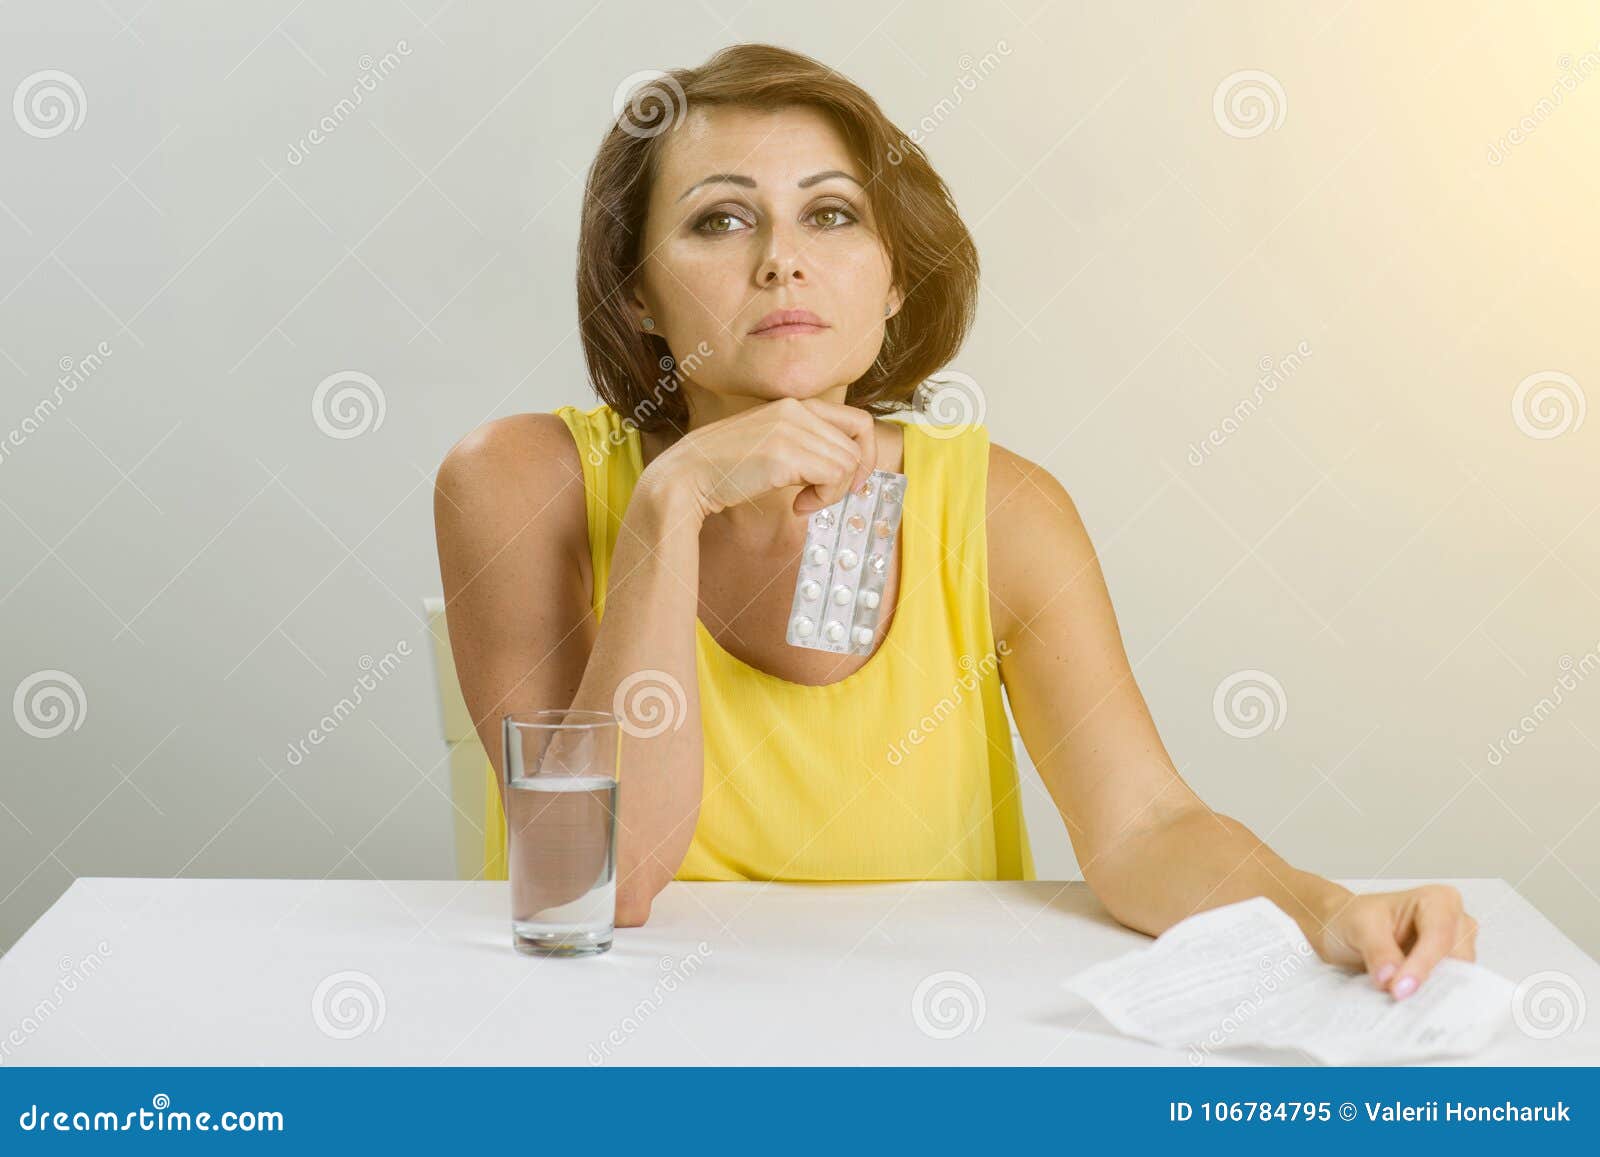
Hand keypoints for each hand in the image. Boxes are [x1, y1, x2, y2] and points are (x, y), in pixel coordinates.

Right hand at [640, 397, 878, 520]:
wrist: (685, 478)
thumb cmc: (724, 469)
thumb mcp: (770, 443)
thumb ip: (803, 443)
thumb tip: (844, 466)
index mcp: (793, 404)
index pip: (857, 420)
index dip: (865, 453)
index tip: (849, 480)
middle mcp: (795, 410)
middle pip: (858, 442)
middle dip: (852, 476)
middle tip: (826, 497)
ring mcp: (790, 430)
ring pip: (849, 462)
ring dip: (833, 492)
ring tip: (804, 502)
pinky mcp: (784, 455)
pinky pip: (834, 477)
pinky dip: (823, 498)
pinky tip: (797, 506)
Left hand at [1316, 883, 1478, 999]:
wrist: (1340, 929)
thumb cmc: (1352, 918)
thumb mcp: (1358, 925)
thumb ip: (1378, 949)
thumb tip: (1391, 977)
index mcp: (1438, 900)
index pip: (1439, 936)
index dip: (1422, 965)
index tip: (1400, 989)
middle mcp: (1454, 924)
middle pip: (1455, 961)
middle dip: (1431, 983)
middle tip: (1404, 1002)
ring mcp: (1453, 951)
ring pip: (1456, 981)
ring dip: (1431, 995)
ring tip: (1404, 1007)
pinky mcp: (1446, 974)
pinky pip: (1446, 992)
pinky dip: (1428, 1000)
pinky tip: (1409, 1007)